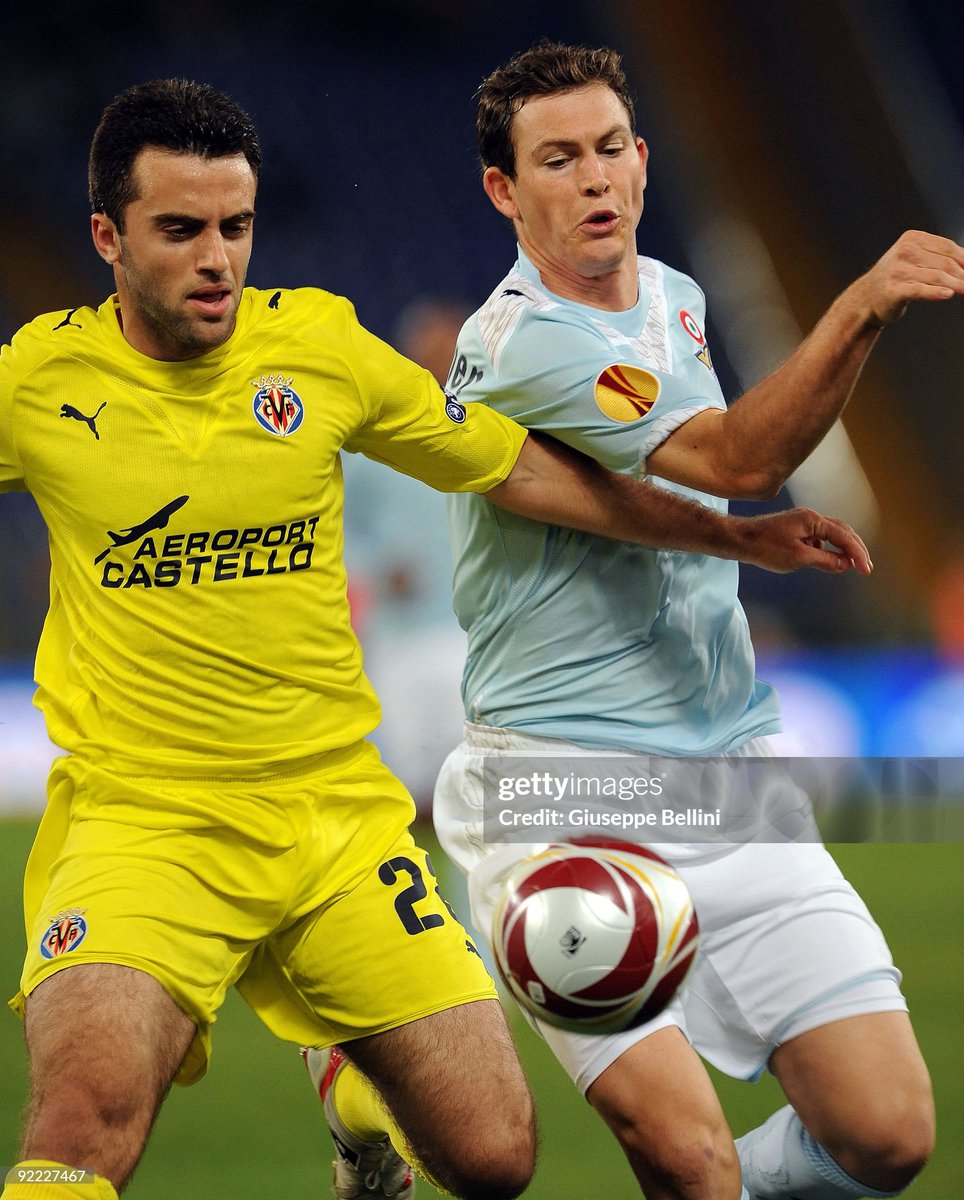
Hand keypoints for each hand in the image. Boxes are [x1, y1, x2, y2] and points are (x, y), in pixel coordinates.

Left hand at [736, 509, 872, 574]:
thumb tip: (844, 564)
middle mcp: (811, 518)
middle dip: (855, 549)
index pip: (844, 536)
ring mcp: (803, 522)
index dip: (857, 554)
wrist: (740, 540)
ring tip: (854, 565)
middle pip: (842, 531)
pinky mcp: (796, 530)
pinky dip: (828, 549)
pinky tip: (829, 561)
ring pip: (831, 534)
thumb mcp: (798, 558)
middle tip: (866, 567)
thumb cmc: (766, 548)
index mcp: (813, 520)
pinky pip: (819, 538)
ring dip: (844, 548)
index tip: (866, 570)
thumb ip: (824, 561)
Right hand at [851, 230, 963, 326]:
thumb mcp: (914, 259)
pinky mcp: (895, 289)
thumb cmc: (896, 279)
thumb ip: (937, 257)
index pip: (947, 247)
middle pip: (945, 263)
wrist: (865, 298)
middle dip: (963, 275)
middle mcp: (905, 251)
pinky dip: (936, 293)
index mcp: (912, 239)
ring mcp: (898, 270)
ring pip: (937, 277)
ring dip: (956, 285)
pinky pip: (921, 290)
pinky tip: (948, 295)